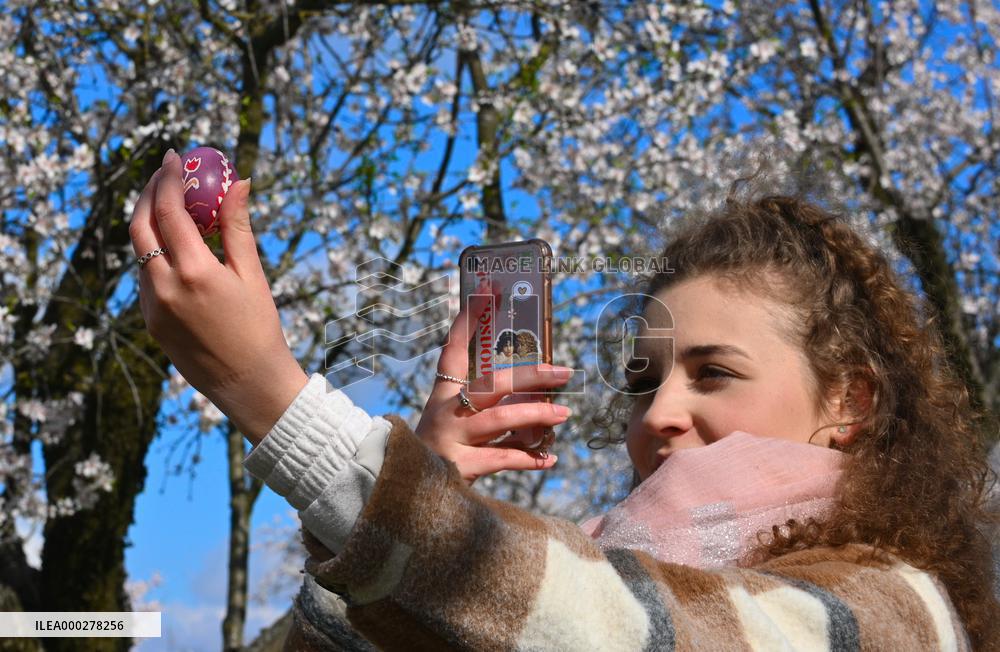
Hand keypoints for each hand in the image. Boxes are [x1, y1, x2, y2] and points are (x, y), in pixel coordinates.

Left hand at [129, 149, 307, 443]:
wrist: (248, 382)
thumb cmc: (259, 327)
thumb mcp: (252, 274)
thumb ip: (237, 227)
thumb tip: (239, 183)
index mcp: (194, 272)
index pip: (168, 210)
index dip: (168, 178)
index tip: (176, 157)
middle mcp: (164, 287)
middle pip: (139, 224)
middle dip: (149, 193)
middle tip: (165, 174)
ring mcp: (152, 306)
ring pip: (140, 251)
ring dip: (152, 222)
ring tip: (178, 209)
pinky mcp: (149, 320)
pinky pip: (146, 276)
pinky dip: (157, 253)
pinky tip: (181, 251)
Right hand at [414, 282, 572, 482]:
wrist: (402, 489)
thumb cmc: (441, 447)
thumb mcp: (453, 418)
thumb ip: (489, 401)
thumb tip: (536, 387)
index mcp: (444, 393)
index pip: (456, 346)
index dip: (472, 316)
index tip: (490, 287)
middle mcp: (445, 410)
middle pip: (491, 383)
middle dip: (531, 375)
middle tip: (564, 373)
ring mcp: (450, 438)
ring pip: (499, 419)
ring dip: (535, 415)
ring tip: (564, 413)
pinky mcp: (458, 467)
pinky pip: (500, 459)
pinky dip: (528, 458)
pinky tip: (549, 457)